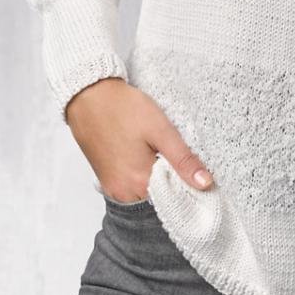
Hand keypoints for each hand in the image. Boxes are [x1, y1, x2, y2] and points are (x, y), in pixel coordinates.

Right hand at [65, 77, 214, 201]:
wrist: (88, 96)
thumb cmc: (124, 109)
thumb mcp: (161, 130)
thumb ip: (183, 160)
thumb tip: (206, 185)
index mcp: (139, 184)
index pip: (176, 198)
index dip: (189, 185)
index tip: (196, 169)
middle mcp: (123, 193)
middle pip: (161, 196)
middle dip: (173, 180)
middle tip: (176, 154)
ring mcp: (112, 188)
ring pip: (146, 190)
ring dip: (158, 176)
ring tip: (160, 152)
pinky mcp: (106, 179)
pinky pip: (132, 185)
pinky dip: (143, 174)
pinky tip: (146, 154)